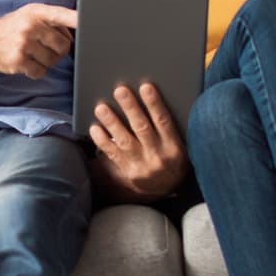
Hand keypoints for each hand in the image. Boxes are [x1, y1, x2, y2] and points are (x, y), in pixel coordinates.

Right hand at [0, 3, 77, 78]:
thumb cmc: (10, 29)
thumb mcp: (28, 16)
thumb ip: (51, 20)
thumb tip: (77, 31)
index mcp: (35, 12)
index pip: (61, 15)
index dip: (77, 19)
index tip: (90, 21)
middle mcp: (30, 26)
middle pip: (63, 45)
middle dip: (59, 50)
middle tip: (46, 48)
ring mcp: (23, 43)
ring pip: (53, 60)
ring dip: (46, 62)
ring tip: (32, 54)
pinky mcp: (18, 61)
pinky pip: (40, 72)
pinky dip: (36, 71)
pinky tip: (25, 63)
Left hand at [89, 83, 186, 198]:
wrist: (169, 189)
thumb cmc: (173, 158)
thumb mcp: (180, 145)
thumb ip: (169, 127)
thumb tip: (151, 99)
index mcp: (174, 147)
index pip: (163, 121)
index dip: (154, 103)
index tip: (145, 87)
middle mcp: (158, 156)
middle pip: (142, 128)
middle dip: (130, 108)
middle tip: (120, 90)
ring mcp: (142, 166)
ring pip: (124, 141)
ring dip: (112, 122)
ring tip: (101, 108)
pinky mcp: (129, 173)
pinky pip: (113, 155)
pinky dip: (103, 141)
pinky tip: (95, 128)